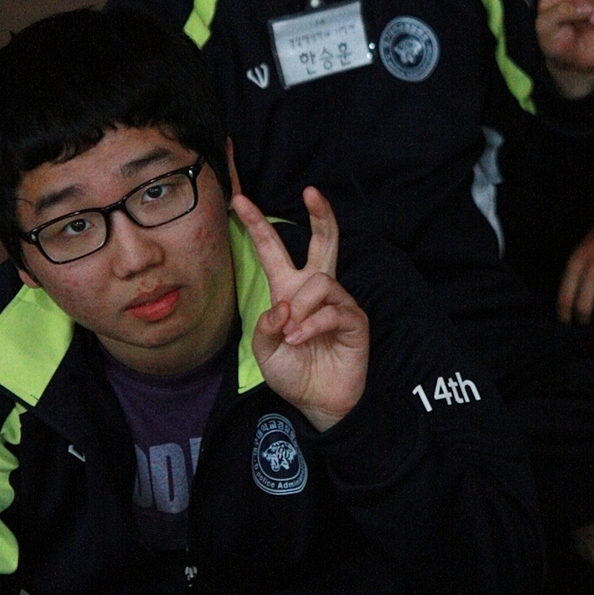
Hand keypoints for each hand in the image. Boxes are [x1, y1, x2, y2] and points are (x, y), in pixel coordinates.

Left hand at [231, 187, 368, 432]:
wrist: (317, 402)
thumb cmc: (292, 373)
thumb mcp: (264, 351)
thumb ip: (265, 327)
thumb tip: (282, 307)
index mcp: (288, 291)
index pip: (272, 250)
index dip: (256, 225)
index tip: (239, 201)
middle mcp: (314, 290)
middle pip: (322, 241)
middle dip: (320, 214)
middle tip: (311, 191)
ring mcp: (337, 302)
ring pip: (320, 281)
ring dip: (300, 308)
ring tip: (291, 334)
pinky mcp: (354, 319)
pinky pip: (332, 309)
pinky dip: (312, 324)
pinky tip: (301, 339)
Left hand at [557, 200, 593, 322]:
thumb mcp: (581, 251)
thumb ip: (577, 273)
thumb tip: (571, 303)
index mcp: (576, 262)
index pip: (565, 296)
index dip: (564, 314)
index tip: (565, 322)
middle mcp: (592, 267)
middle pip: (583, 306)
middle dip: (583, 318)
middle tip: (585, 321)